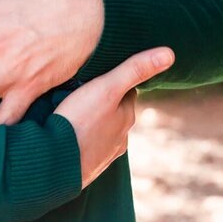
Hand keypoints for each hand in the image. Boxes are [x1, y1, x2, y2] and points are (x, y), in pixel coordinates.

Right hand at [55, 47, 173, 187]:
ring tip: (70, 111)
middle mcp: (120, 139)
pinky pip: (84, 146)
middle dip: (102, 101)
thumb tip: (169, 54)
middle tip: (80, 90)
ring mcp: (102, 155)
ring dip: (90, 121)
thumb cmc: (80, 122)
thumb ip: (134, 70)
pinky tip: (65, 133)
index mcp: (127, 117)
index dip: (115, 80)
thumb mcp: (107, 88)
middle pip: (114, 112)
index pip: (127, 91)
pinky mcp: (84, 167)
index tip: (100, 73)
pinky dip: (78, 138)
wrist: (53, 165)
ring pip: (99, 130)